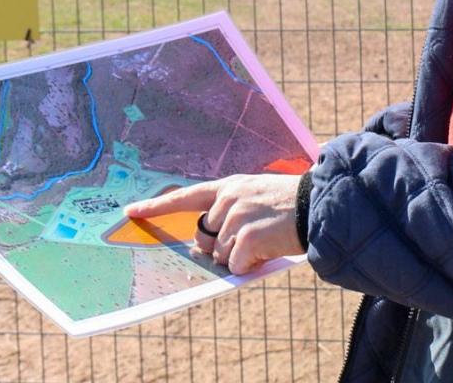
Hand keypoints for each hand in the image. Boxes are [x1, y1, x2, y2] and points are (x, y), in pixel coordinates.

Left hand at [124, 173, 301, 274]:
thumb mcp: (258, 195)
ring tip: (266, 241)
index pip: (185, 196)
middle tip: (251, 240)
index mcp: (229, 186)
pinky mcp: (246, 238)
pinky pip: (235, 266)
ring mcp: (235, 218)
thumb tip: (209, 243)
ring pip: (219, 255)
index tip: (131, 211)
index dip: (156, 206)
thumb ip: (231, 211)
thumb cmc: (292, 205)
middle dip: (220, 247)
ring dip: (240, 257)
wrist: (321, 206)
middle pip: (203, 237)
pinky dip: (250, 266)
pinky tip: (268, 251)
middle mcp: (227, 199)